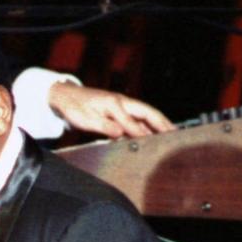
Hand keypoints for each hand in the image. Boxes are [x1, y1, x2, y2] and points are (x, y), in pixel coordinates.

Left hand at [48, 82, 174, 138]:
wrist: (65, 96)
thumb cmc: (74, 107)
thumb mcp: (86, 119)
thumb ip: (104, 126)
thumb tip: (120, 133)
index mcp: (115, 104)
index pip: (134, 122)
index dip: (145, 134)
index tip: (156, 145)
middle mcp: (122, 103)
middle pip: (148, 113)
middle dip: (163, 124)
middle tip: (176, 134)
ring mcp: (122, 106)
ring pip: (144, 116)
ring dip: (157, 125)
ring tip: (170, 135)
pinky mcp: (119, 110)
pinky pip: (136, 119)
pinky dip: (146, 127)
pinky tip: (151, 135)